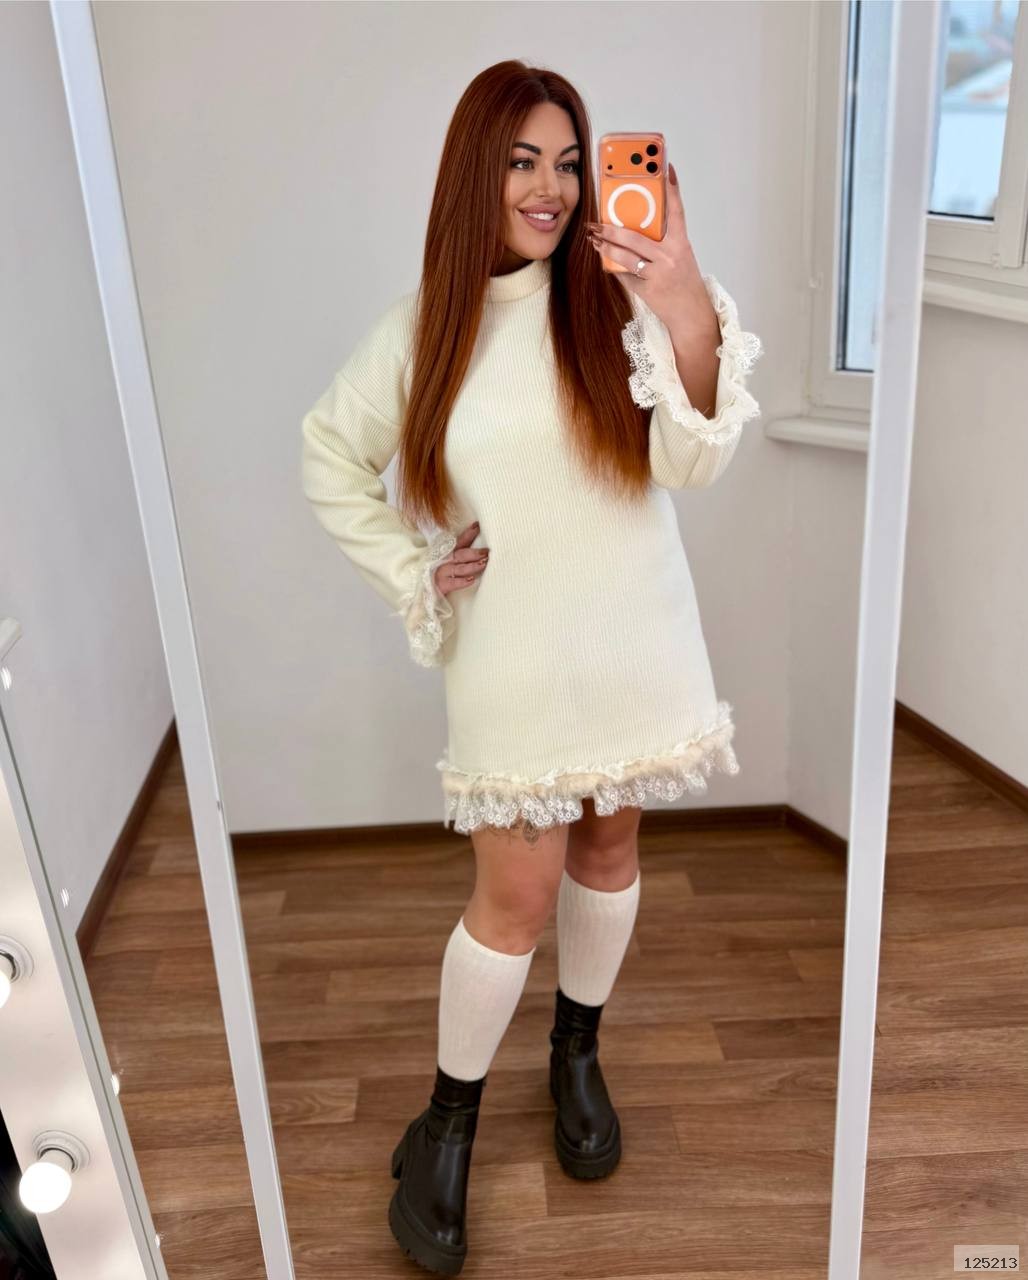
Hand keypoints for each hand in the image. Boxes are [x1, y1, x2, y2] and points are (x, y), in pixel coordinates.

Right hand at [434, 520, 488, 596]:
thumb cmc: (436, 574)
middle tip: (486, 552)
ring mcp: (442, 572)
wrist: (422, 590)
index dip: (468, 533)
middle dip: (474, 553)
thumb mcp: (444, 561)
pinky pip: (453, 583)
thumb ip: (459, 555)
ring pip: (459, 568)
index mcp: (447, 553)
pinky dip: (462, 581)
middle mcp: (444, 561)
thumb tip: (479, 552)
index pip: (460, 541)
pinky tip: (471, 580)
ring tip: (483, 563)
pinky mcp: (441, 585)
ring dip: (472, 566)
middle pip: (461, 554)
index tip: (477, 526)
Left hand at [586, 160, 707, 332]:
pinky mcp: (647, 290)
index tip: (665, 168)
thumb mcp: (681, 257)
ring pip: (624, 257)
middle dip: (611, 229)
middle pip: (634, 236)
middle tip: (596, 223)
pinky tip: (606, 262)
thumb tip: (636, 228)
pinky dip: (615, 268)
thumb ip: (663, 242)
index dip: (671, 189)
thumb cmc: (685, 283)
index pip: (676, 211)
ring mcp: (658, 274)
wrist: (691, 314)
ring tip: (594, 240)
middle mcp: (670, 256)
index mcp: (681, 244)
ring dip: (605, 248)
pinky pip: (625, 275)